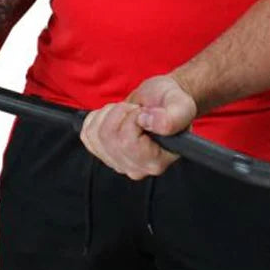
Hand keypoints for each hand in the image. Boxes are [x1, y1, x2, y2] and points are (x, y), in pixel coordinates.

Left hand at [80, 74, 197, 179]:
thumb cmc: (171, 104)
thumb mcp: (182, 106)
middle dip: (121, 113)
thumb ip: (172, 117)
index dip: (133, 119)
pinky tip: (116, 117)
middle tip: (138, 110)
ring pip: (95, 134)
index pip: (128, 142)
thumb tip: (148, 121)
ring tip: (128, 112)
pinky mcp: (102, 152)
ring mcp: (116, 162)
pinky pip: (87, 133)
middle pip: (108, 138)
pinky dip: (98, 117)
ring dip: (110, 114)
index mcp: (156, 162)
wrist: (160, 101)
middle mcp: (136, 168)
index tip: (145, 112)